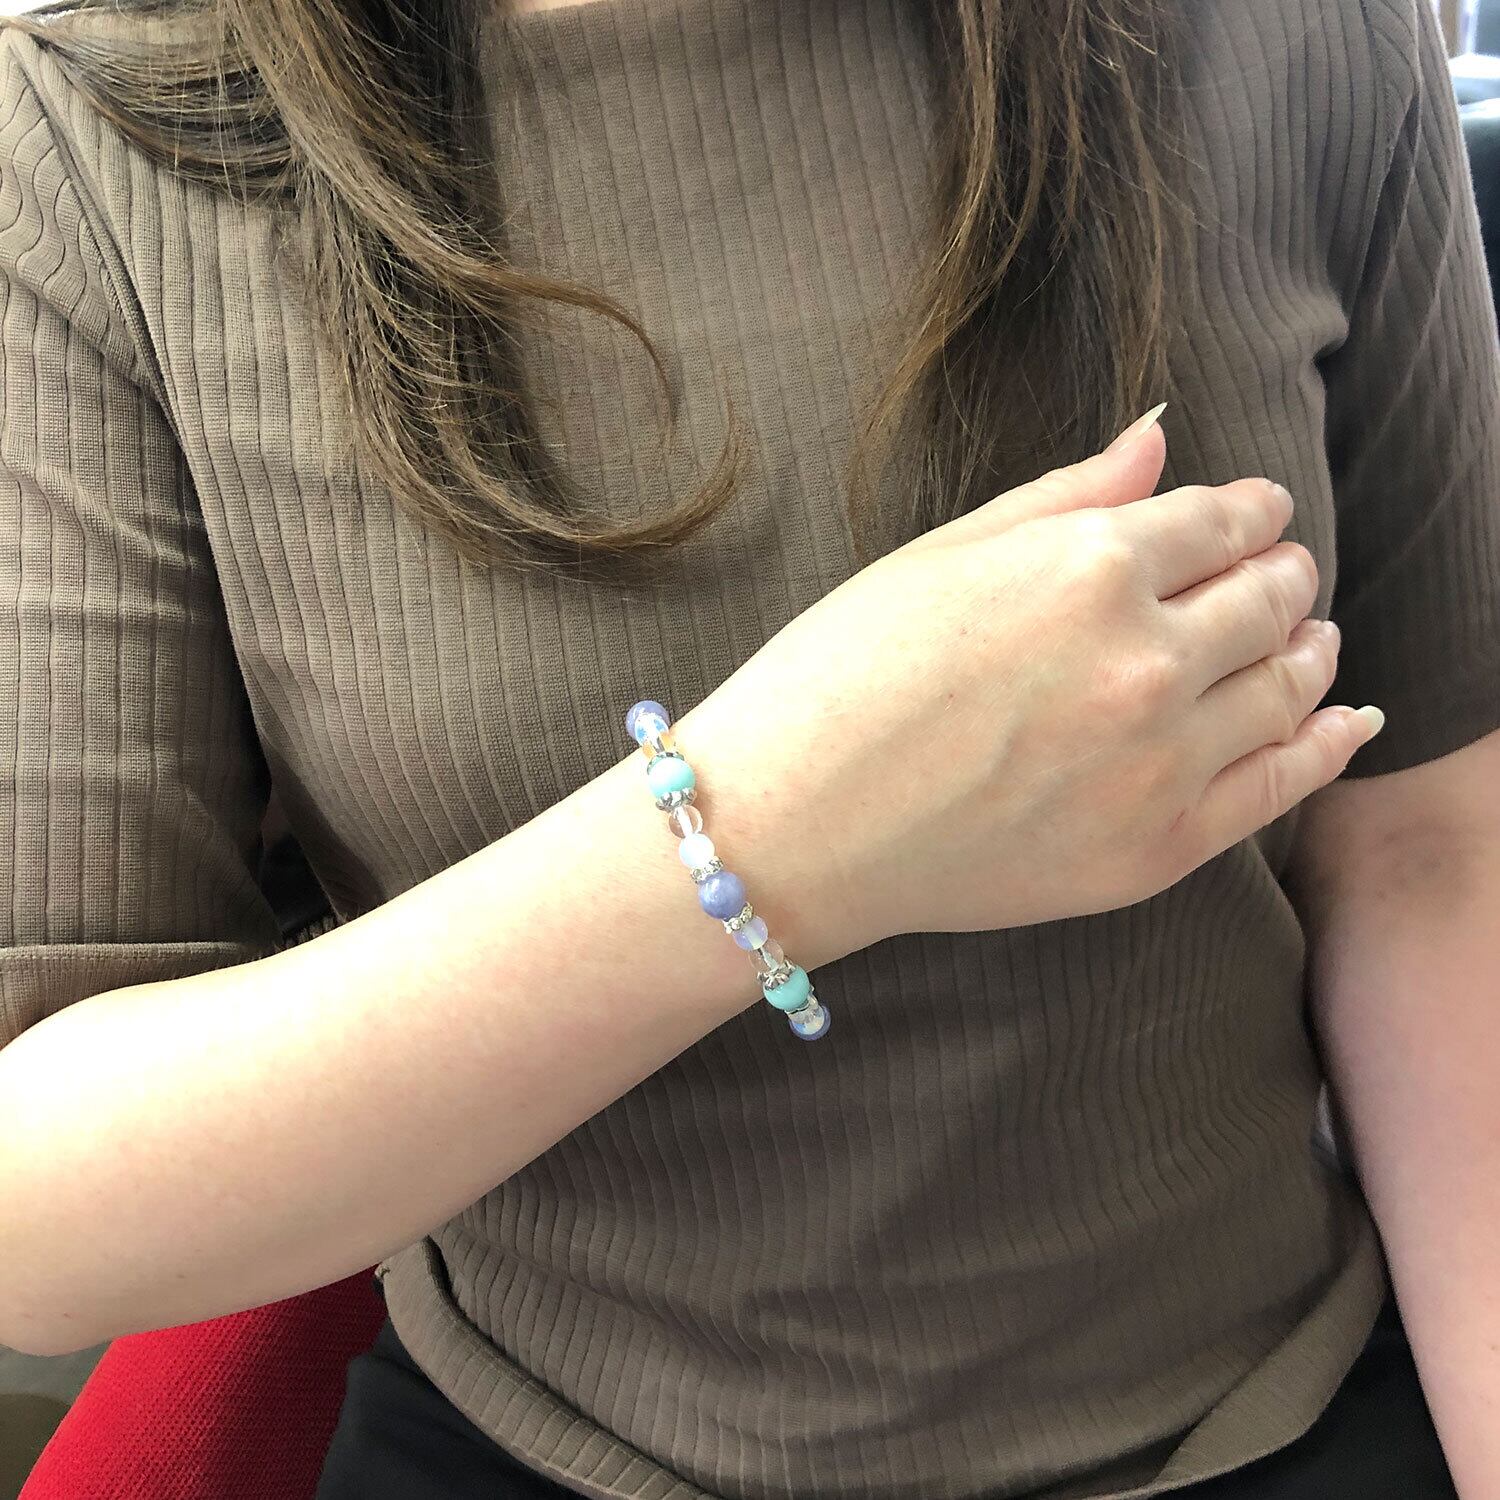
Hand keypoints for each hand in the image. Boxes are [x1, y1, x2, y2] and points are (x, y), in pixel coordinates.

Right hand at [680, 413, 1380, 952]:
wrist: (791, 827)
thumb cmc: (836, 678)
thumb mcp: (938, 557)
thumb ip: (1064, 497)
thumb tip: (1158, 441)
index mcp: (1088, 567)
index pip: (1222, 519)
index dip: (1250, 510)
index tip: (1253, 514)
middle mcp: (1146, 658)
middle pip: (1271, 597)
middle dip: (1281, 574)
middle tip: (1275, 575)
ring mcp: (1160, 762)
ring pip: (1291, 687)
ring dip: (1309, 649)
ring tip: (1305, 641)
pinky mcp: (1158, 849)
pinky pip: (1282, 785)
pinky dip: (1329, 743)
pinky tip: (1346, 721)